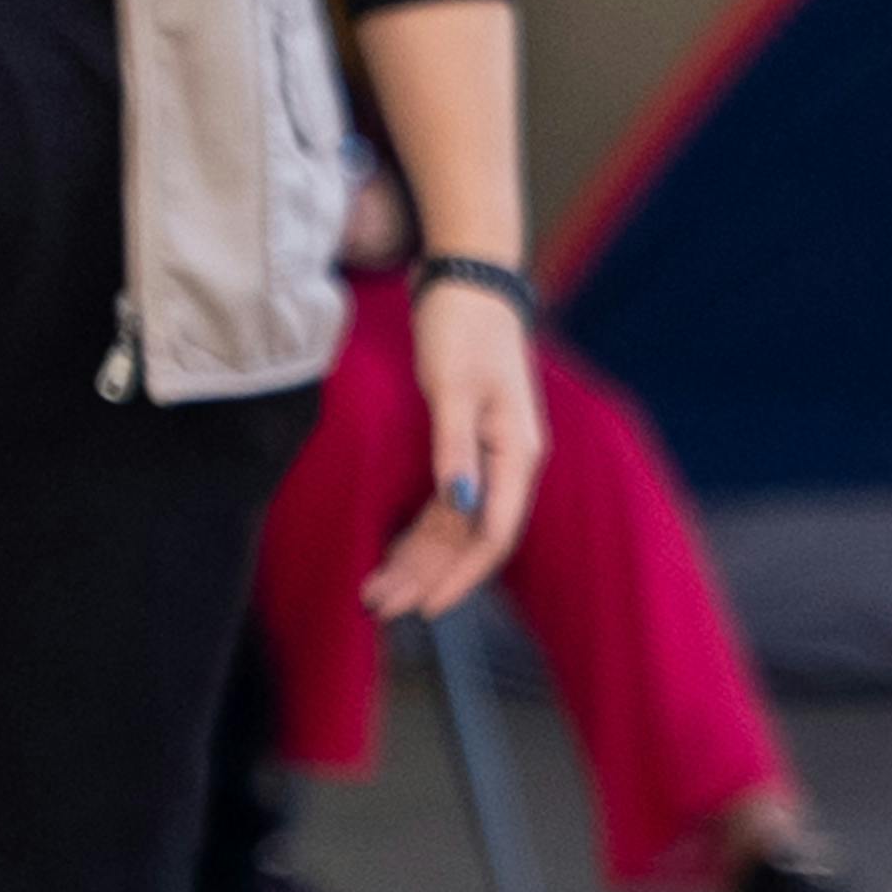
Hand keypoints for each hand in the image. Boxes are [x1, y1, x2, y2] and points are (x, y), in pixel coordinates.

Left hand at [370, 268, 546, 625]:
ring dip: (419, 560)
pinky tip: (394, 553)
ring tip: (376, 591)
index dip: (459, 575)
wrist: (469, 283)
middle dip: (427, 576)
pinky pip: (447, 505)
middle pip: (470, 538)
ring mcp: (489, 458)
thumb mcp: (454, 388)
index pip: (492, 534)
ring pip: (455, 526)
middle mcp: (507, 465)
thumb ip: (456, 449)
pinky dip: (420, 531)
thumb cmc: (463, 330)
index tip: (424, 608)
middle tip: (379, 606)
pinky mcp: (468, 446)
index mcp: (515, 454)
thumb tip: (458, 506)